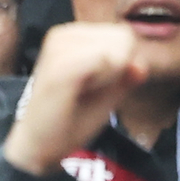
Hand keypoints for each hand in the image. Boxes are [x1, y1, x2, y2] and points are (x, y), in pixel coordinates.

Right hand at [2, 21, 152, 174]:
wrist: (38, 146)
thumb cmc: (69, 121)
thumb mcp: (106, 96)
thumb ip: (126, 77)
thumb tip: (141, 65)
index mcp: (73, 37)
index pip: (124, 35)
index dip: (123, 64)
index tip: (96, 85)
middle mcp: (63, 34)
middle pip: (123, 37)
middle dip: (118, 67)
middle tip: (89, 90)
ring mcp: (58, 46)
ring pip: (116, 47)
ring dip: (109, 74)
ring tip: (82, 92)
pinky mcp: (60, 64)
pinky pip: (105, 59)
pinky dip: (103, 80)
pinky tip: (79, 94)